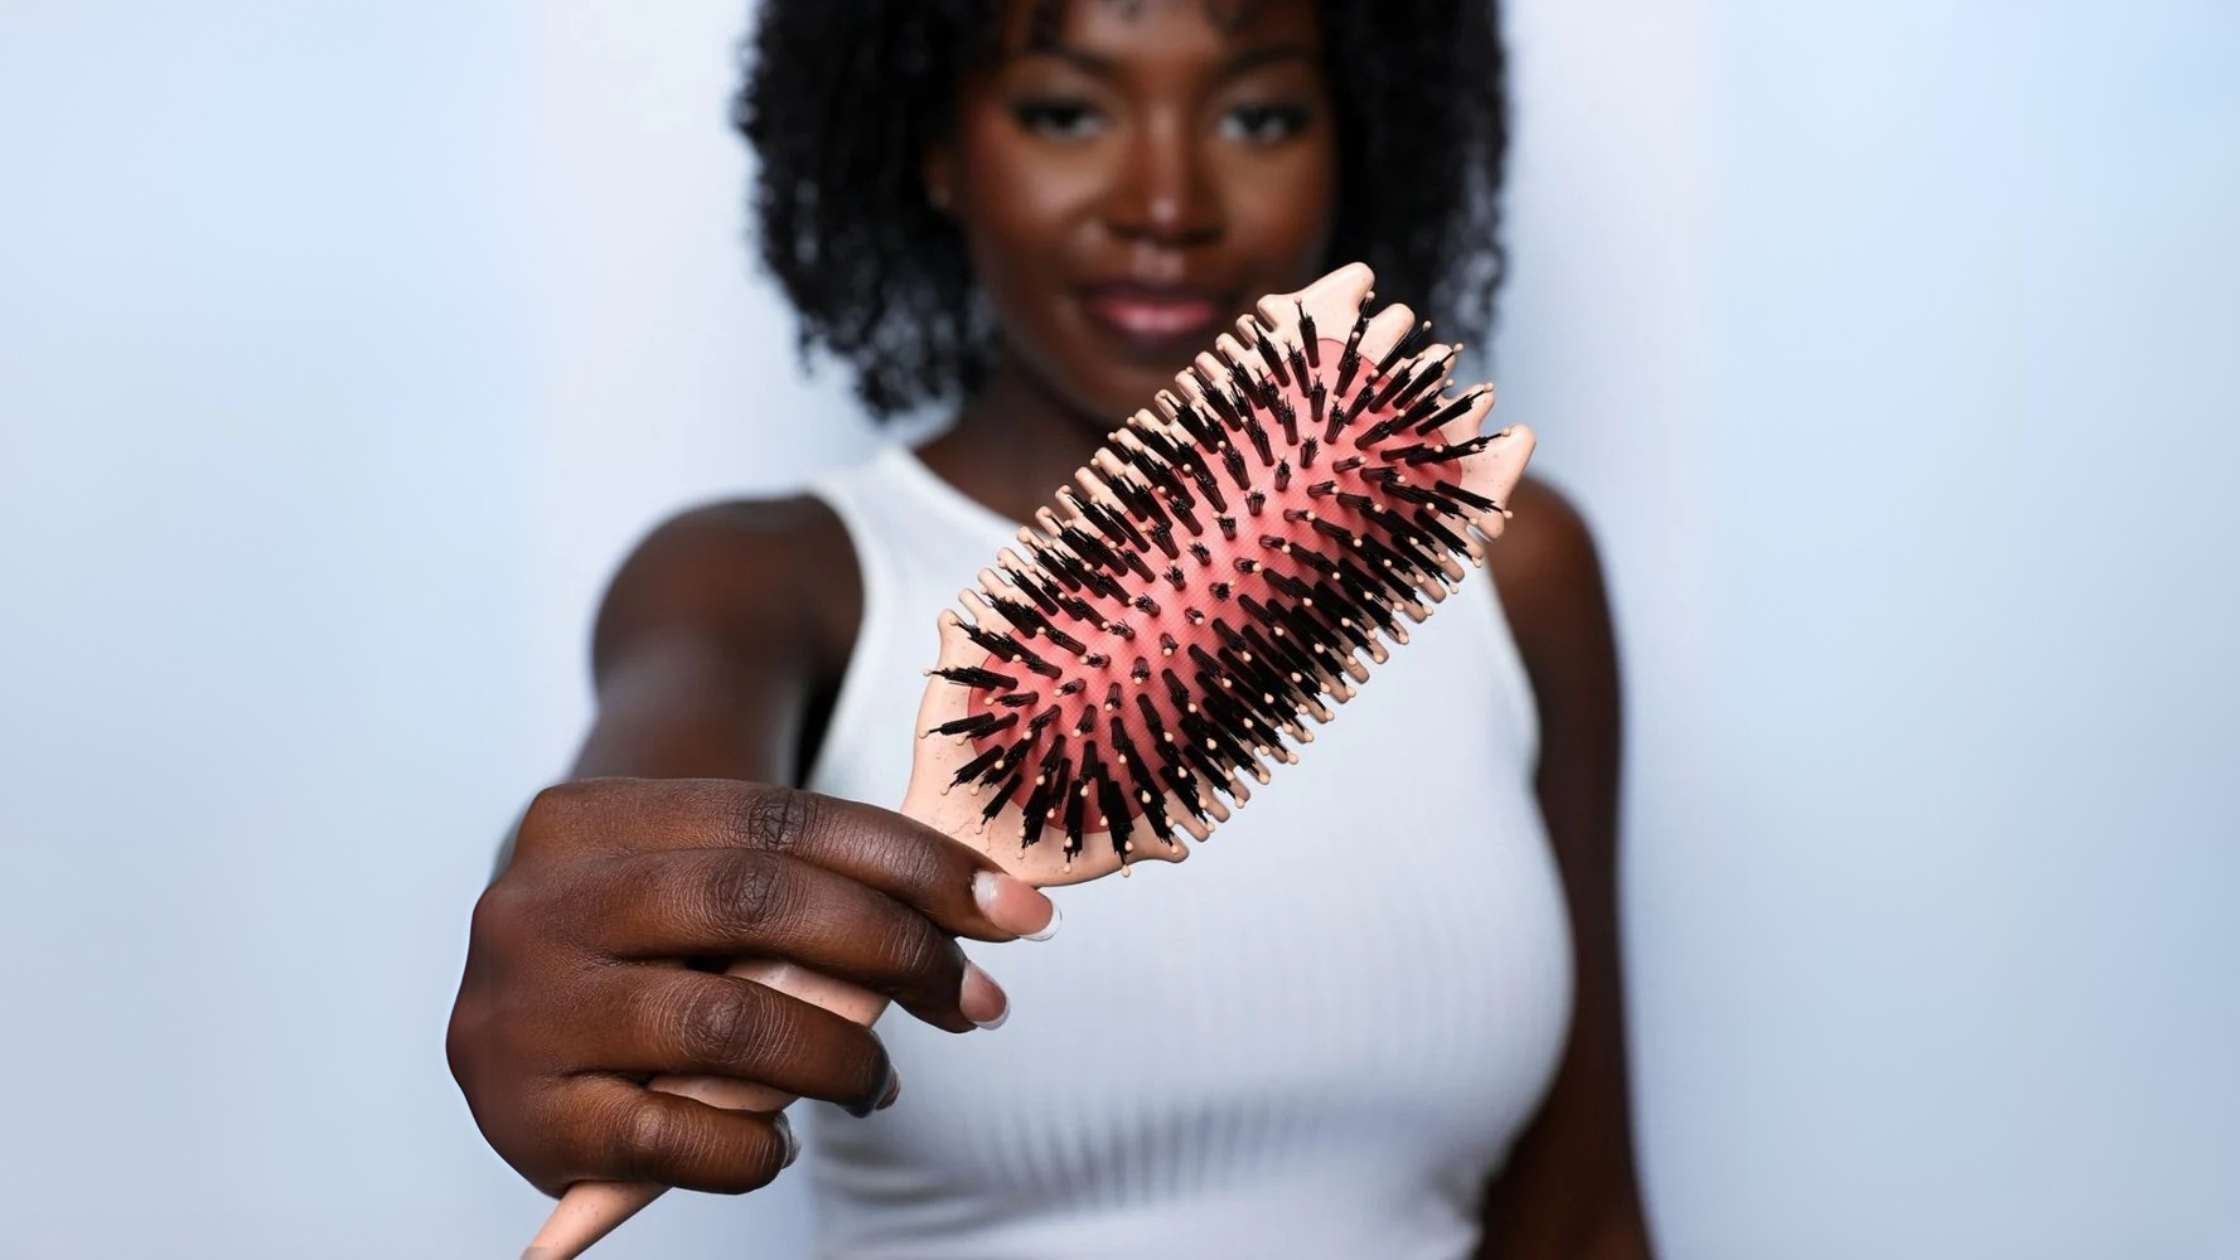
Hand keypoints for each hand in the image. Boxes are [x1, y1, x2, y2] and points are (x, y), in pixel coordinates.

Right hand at [446, 777, 1056, 1196]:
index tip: (1014, 910)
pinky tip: (777, 1143)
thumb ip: (803, 892)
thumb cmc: (644, 952)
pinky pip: (670, 1136)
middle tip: (978, 1002)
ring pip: (723, 1022)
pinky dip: (753, 1147)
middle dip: (896, 952)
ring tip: (877, 1080)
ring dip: (839, 1057)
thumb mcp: (699, 896)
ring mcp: (518, 1011)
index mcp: (587, 818)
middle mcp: (535, 902)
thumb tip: (988, 916)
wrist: (503, 1031)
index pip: (781, 819)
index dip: (913, 863)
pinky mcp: (520, 1117)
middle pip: (756, 901)